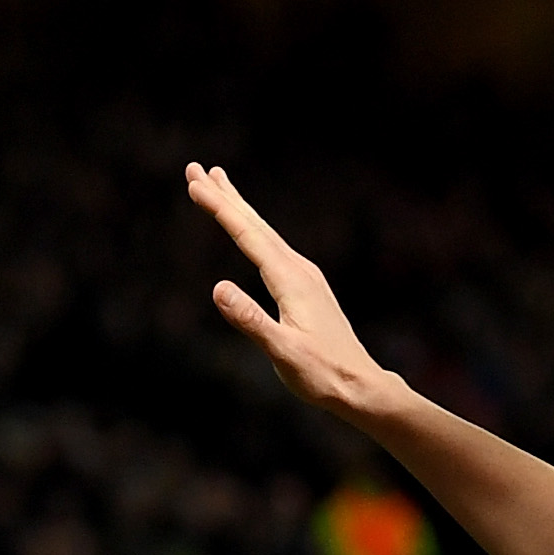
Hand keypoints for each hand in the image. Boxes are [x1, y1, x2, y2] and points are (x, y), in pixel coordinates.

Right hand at [187, 164, 401, 420]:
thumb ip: (250, 321)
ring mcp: (304, 276)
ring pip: (264, 233)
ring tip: (219, 184)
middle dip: (224, 196)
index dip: (220, 208)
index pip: (247, 235)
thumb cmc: (322, 374)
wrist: (359, 386)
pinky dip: (253, 230)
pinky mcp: (305, 287)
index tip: (194, 184)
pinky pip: (271, 247)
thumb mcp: (282, 353)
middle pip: (255, 224)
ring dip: (238, 208)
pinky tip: (251, 232)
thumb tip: (218, 288)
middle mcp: (299, 269)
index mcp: (290, 279)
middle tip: (195, 168)